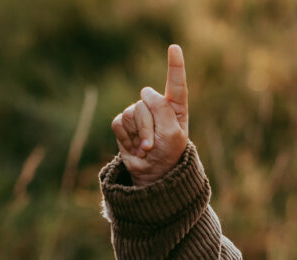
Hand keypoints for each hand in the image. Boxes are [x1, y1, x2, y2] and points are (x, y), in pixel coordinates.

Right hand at [111, 44, 189, 185]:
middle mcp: (157, 107)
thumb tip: (146, 91)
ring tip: (146, 148)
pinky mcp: (124, 123)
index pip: (176, 84)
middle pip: (146, 103)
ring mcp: (139, 114)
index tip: (174, 47)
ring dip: (138, 135)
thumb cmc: (168, 155)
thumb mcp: (172, 134)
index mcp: (176, 108)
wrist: (152, 174)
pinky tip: (134, 146)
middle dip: (148, 126)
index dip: (175, 66)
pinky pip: (120, 122)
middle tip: (154, 145)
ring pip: (132, 113)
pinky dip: (126, 138)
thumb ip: (162, 110)